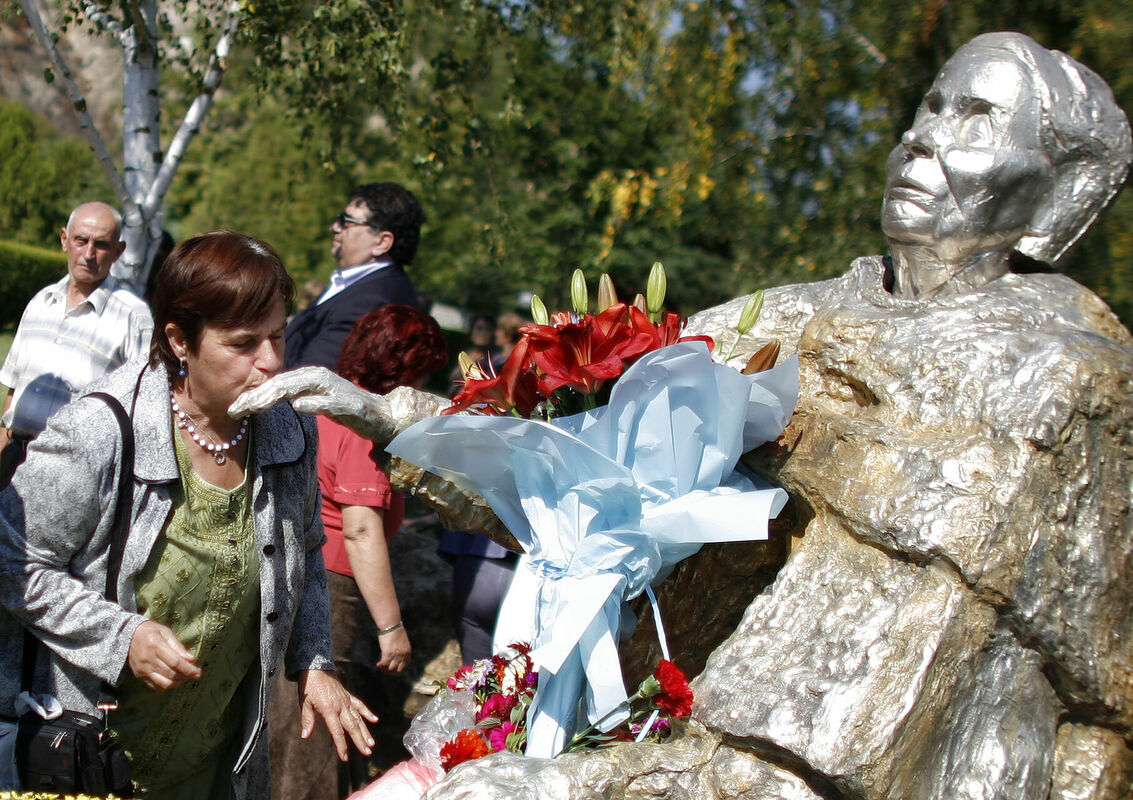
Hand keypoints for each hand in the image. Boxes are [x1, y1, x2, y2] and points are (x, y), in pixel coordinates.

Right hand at [127, 620, 200, 689]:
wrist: (128, 636)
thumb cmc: (150, 631)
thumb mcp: (165, 632)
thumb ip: (178, 646)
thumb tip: (191, 659)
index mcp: (156, 646)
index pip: (175, 662)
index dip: (188, 669)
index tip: (198, 672)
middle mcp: (148, 659)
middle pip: (171, 674)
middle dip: (186, 676)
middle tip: (195, 674)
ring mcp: (143, 669)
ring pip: (164, 683)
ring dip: (178, 683)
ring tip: (186, 677)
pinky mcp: (139, 675)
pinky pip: (156, 686)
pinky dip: (167, 685)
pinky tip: (174, 680)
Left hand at [229, 368, 443, 444]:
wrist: (380, 415)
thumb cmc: (344, 408)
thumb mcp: (314, 400)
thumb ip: (294, 395)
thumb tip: (267, 398)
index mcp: (308, 376)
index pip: (274, 383)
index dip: (252, 394)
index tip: (232, 408)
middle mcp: (318, 376)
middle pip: (281, 383)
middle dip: (256, 396)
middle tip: (234, 409)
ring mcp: (334, 388)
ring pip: (299, 387)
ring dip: (275, 396)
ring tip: (254, 406)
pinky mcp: (349, 403)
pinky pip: (328, 402)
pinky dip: (313, 402)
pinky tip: (297, 406)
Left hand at [297, 669, 379, 760]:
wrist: (316, 667)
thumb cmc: (309, 686)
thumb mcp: (304, 702)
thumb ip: (307, 719)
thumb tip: (305, 736)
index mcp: (329, 709)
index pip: (337, 731)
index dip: (341, 745)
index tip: (345, 757)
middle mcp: (340, 706)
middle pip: (352, 726)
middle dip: (359, 740)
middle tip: (367, 753)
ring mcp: (346, 700)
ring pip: (358, 718)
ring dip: (365, 731)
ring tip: (371, 743)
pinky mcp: (348, 696)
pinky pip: (359, 705)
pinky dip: (367, 712)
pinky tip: (375, 720)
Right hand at [376, 627, 410, 673]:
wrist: (392, 625)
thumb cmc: (395, 630)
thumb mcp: (402, 641)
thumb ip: (401, 648)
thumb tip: (396, 652)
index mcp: (408, 651)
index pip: (406, 664)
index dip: (399, 667)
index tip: (394, 666)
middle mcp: (403, 655)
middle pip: (398, 669)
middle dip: (392, 670)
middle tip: (386, 668)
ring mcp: (396, 655)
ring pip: (390, 669)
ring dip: (385, 669)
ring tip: (381, 666)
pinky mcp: (388, 654)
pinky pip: (384, 664)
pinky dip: (380, 666)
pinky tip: (378, 664)